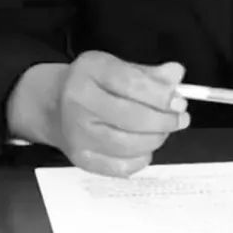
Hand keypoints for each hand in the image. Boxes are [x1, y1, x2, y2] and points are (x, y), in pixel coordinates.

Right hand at [47, 51, 189, 177]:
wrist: (53, 105)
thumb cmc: (91, 84)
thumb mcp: (117, 66)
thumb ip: (149, 73)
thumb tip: (176, 75)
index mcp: (90, 70)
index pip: (131, 84)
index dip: (161, 95)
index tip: (179, 101)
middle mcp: (79, 102)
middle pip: (132, 118)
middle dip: (164, 120)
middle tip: (179, 118)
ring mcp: (78, 134)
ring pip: (128, 145)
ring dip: (156, 139)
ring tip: (163, 130)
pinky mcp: (81, 158)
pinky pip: (121, 166)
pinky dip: (141, 158)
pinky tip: (144, 146)